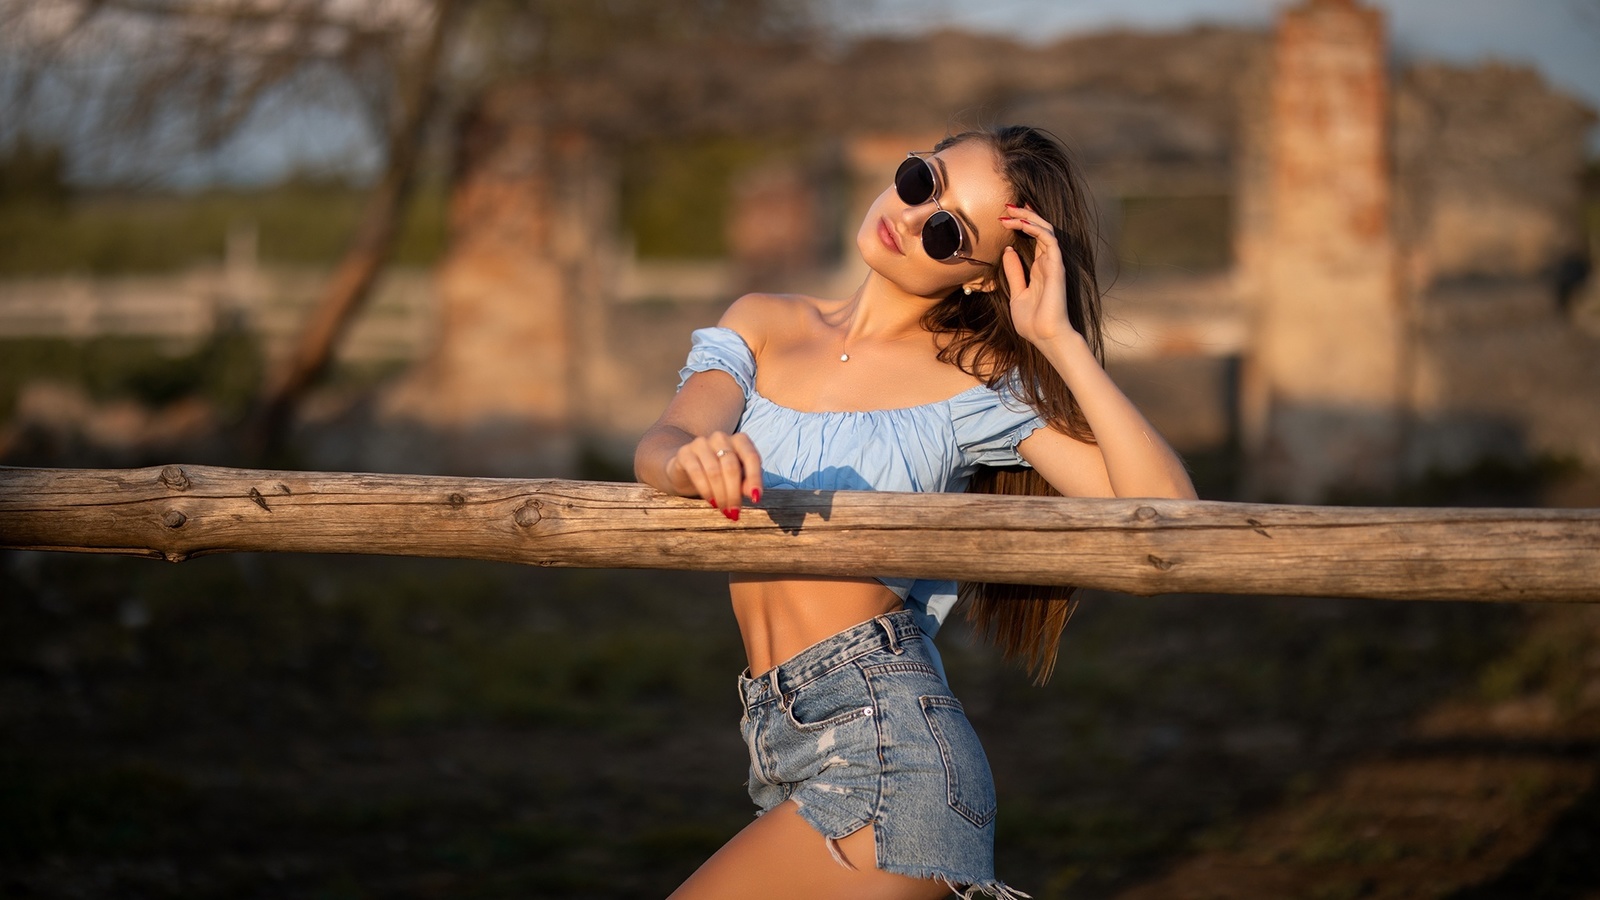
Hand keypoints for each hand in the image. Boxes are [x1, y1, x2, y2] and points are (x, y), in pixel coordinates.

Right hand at [665, 431, 762, 519]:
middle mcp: (721, 437)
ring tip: (724, 510)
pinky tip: (711, 502)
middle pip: (731, 467)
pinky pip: (697, 473)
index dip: (755, 478)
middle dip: (734, 493)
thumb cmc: (720, 473)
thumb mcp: (737, 478)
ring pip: (714, 471)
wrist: (686, 469)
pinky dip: (706, 490)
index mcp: (739, 440)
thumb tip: (754, 494)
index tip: (756, 499)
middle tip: (735, 512)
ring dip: (721, 495)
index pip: (751, 457)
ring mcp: (701, 443)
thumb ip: (747, 483)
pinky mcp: (685, 452)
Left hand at [999, 204, 1080, 349]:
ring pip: (1045, 230)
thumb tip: (1008, 252)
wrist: (1045, 337)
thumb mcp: (1016, 294)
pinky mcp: (1056, 267)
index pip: (1034, 238)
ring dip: (1028, 217)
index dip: (1022, 224)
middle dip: (1024, 215)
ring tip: (1010, 211)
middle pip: (1039, 229)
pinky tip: (1021, 224)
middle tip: (1007, 206)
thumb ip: (1014, 273)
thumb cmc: (1033, 322)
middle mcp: (1047, 263)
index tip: (1004, 216)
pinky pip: (1049, 240)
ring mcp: (1053, 264)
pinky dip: (1036, 229)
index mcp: (1039, 269)